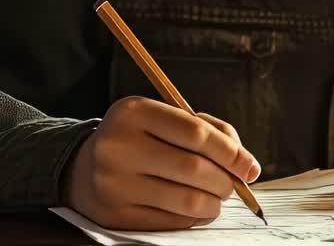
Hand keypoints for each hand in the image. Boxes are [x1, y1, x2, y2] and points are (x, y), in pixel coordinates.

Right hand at [62, 96, 259, 230]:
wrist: (83, 168)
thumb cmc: (139, 139)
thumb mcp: (163, 118)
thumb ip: (207, 129)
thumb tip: (244, 162)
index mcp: (133, 112)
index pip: (195, 133)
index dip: (231, 152)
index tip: (250, 167)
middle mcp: (118, 146)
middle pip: (194, 169)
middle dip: (226, 181)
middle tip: (234, 185)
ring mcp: (114, 183)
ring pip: (186, 201)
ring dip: (213, 203)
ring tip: (216, 197)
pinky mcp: (115, 216)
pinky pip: (171, 222)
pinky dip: (193, 218)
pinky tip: (193, 209)